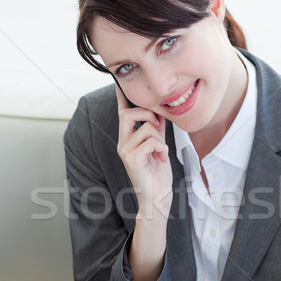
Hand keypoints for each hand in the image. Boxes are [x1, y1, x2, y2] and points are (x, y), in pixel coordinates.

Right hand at [116, 87, 172, 219]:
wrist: (158, 197)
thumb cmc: (158, 175)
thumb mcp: (159, 147)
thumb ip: (157, 130)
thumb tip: (159, 114)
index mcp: (127, 139)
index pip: (123, 114)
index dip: (121, 97)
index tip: (118, 83)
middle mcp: (123, 143)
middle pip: (129, 113)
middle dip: (148, 114)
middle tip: (159, 128)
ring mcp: (125, 151)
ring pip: (146, 127)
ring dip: (160, 138)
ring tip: (161, 152)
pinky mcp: (132, 159)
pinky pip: (151, 141)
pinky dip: (162, 149)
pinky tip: (161, 159)